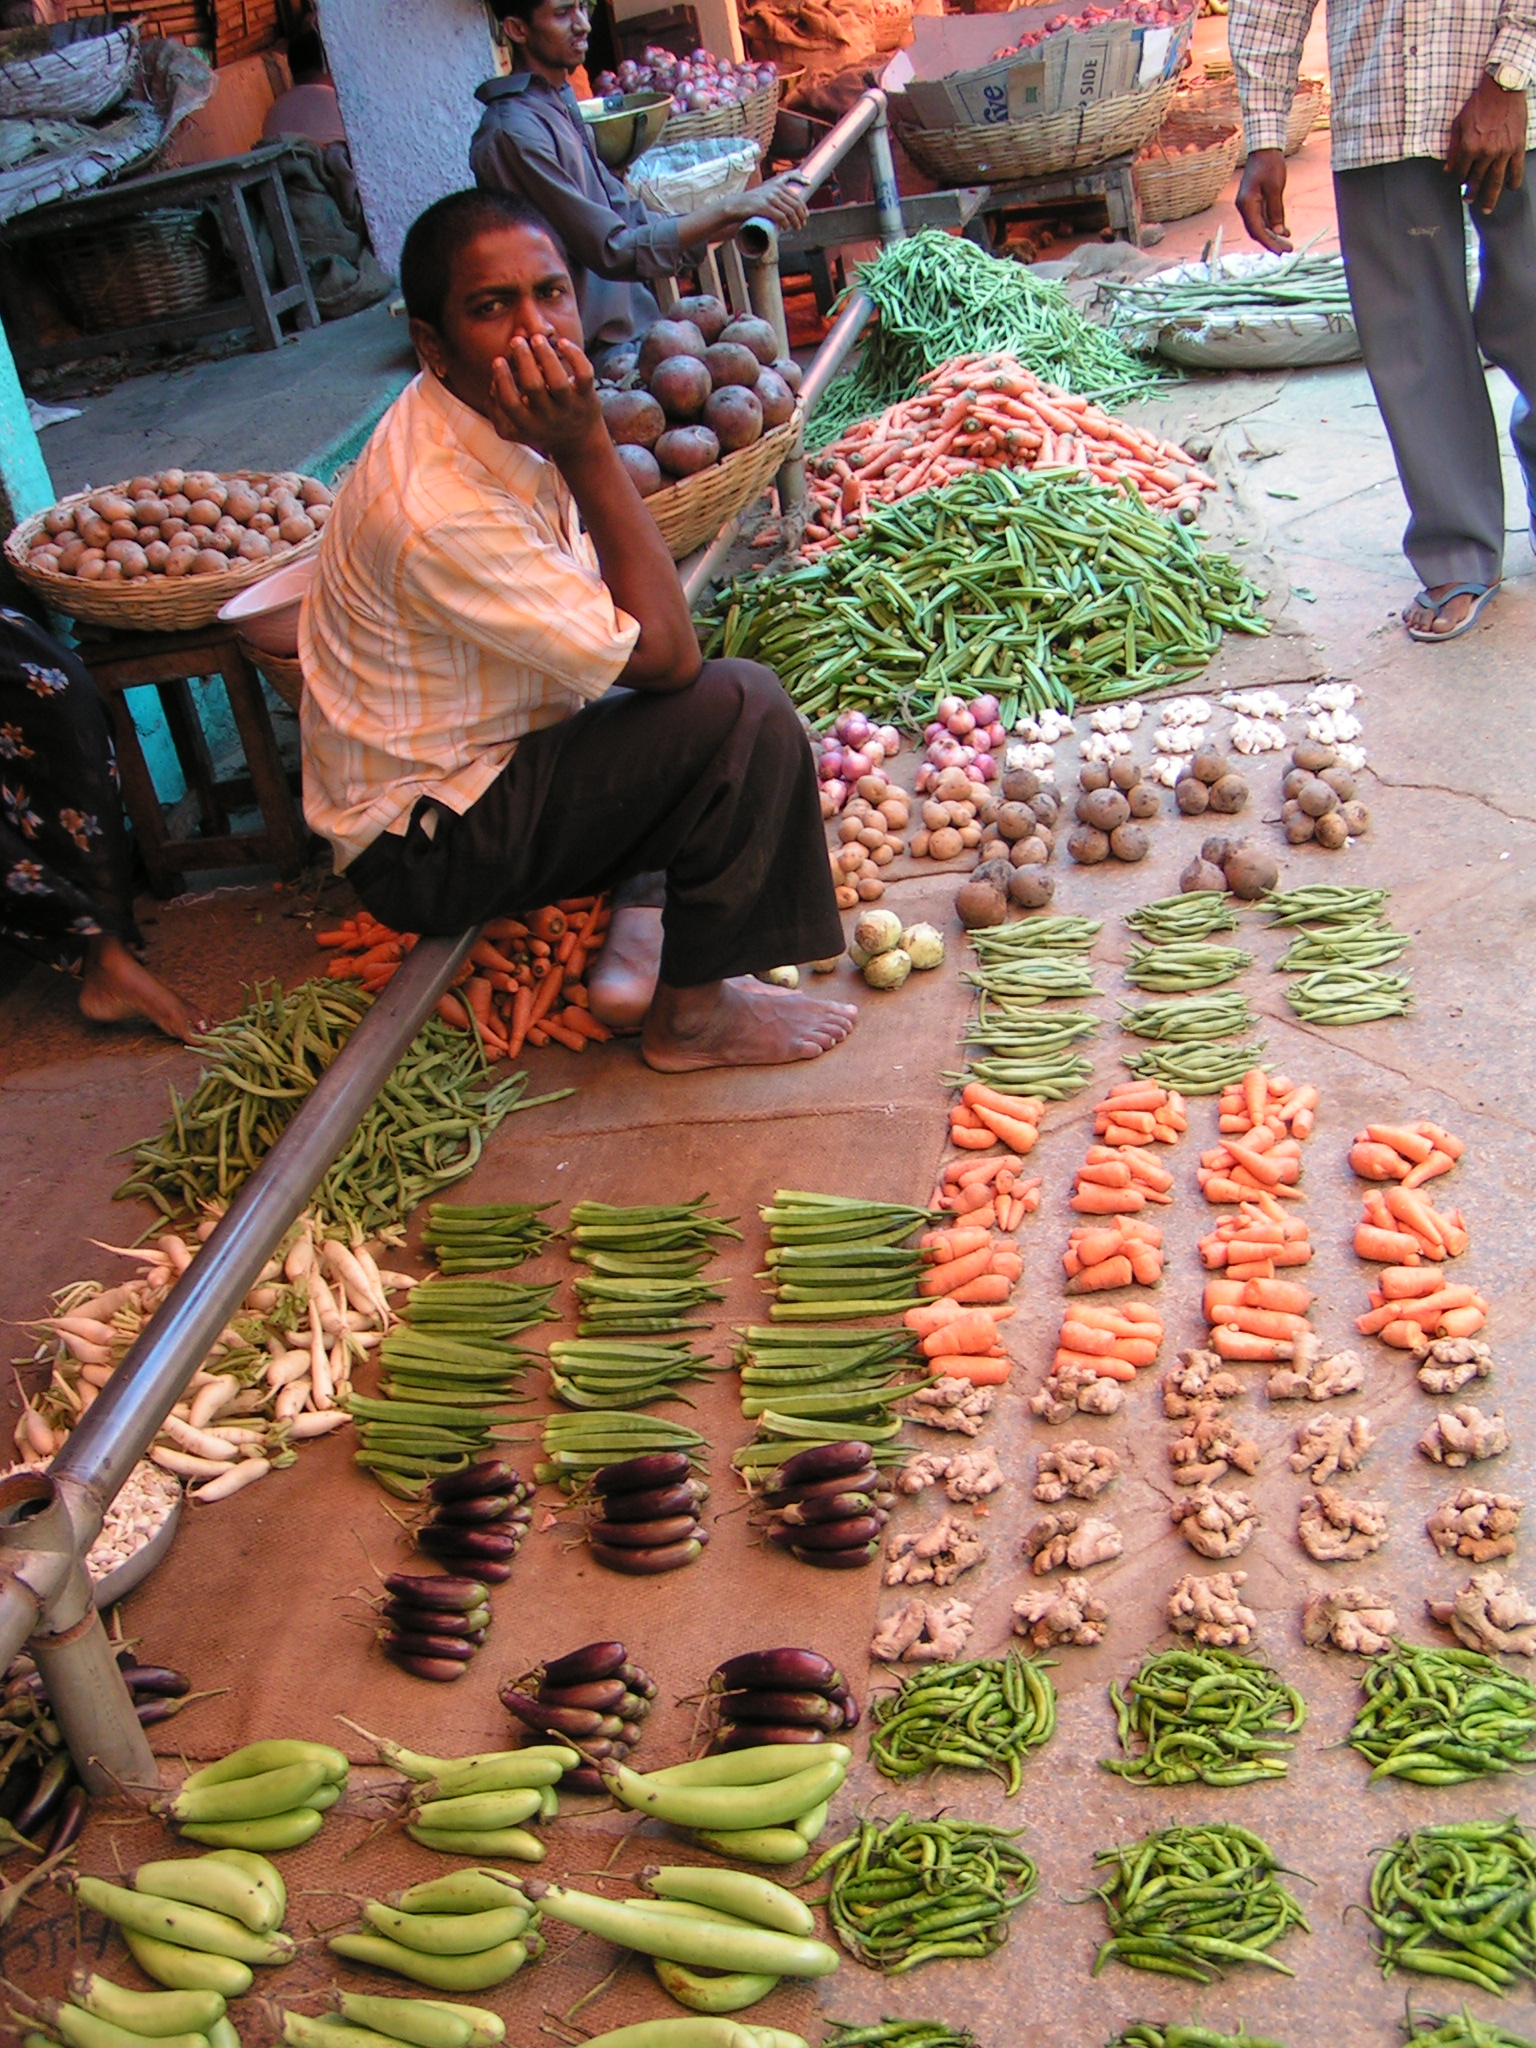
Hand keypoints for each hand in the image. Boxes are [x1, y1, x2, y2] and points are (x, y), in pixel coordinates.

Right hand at [487, 332, 602, 462]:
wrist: (580, 442)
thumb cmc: (541, 426)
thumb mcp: (516, 428)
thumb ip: (498, 409)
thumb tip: (492, 384)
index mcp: (528, 426)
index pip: (510, 403)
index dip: (502, 379)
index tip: (499, 360)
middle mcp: (549, 419)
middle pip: (533, 386)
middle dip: (523, 359)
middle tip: (517, 341)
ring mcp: (570, 408)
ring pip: (558, 380)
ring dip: (545, 354)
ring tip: (537, 338)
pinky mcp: (588, 398)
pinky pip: (584, 374)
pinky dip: (574, 355)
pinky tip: (561, 343)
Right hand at [733, 172, 809, 233]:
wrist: (736, 205)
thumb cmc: (752, 203)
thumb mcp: (766, 193)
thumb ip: (777, 195)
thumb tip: (789, 207)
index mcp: (777, 184)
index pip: (796, 196)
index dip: (803, 207)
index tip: (806, 216)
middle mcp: (775, 189)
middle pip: (795, 204)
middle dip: (801, 216)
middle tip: (802, 225)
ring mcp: (770, 197)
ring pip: (790, 211)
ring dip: (796, 222)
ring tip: (797, 228)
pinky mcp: (765, 207)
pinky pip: (781, 217)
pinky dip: (786, 224)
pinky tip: (786, 228)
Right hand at [1236, 148, 1292, 251]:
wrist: (1264, 149)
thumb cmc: (1269, 164)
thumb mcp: (1275, 188)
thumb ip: (1276, 211)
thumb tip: (1279, 232)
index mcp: (1246, 203)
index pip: (1256, 230)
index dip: (1269, 242)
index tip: (1281, 251)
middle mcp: (1244, 207)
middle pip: (1257, 231)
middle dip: (1272, 241)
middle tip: (1288, 249)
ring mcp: (1248, 205)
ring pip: (1260, 226)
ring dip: (1273, 235)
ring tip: (1288, 242)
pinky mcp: (1254, 202)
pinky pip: (1262, 219)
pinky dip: (1272, 226)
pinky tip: (1284, 231)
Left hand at [1446, 72, 1526, 212]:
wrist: (1503, 87)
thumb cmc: (1479, 103)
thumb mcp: (1459, 123)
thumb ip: (1453, 148)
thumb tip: (1447, 169)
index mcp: (1469, 147)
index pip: (1461, 172)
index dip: (1459, 179)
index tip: (1460, 183)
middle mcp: (1486, 152)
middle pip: (1477, 180)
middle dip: (1472, 192)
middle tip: (1470, 201)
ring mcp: (1503, 151)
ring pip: (1496, 180)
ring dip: (1491, 196)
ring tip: (1487, 208)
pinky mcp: (1518, 146)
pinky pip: (1516, 168)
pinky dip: (1514, 180)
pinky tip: (1512, 187)